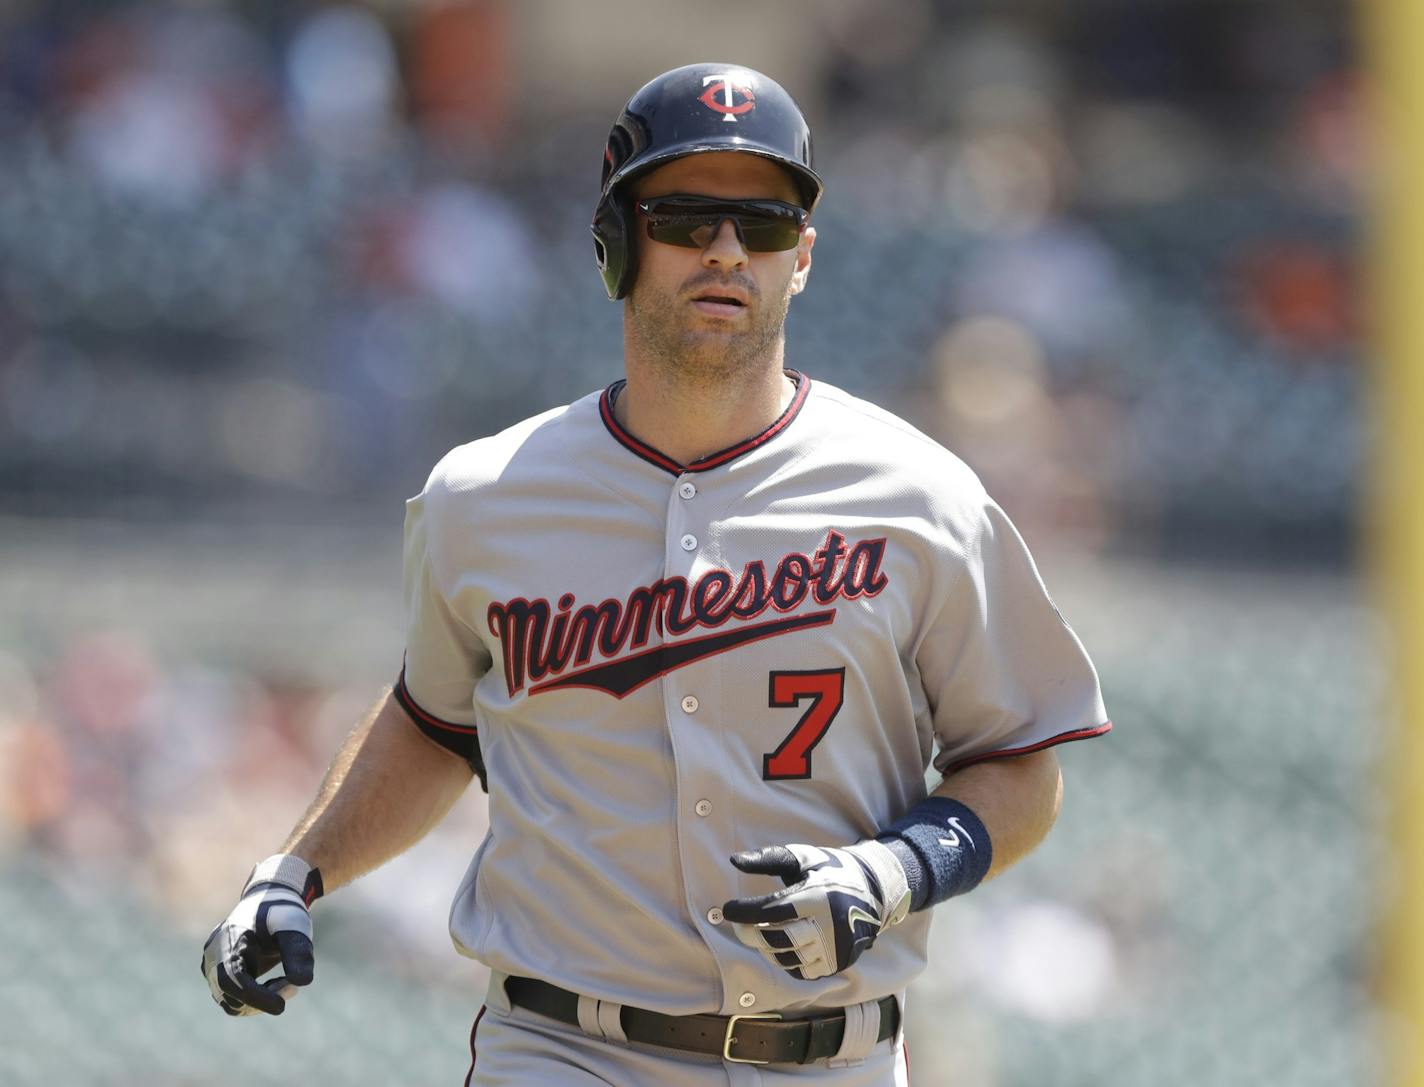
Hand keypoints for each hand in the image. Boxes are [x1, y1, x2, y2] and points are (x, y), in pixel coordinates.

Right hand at [202, 854, 322, 1015]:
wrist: (269, 900)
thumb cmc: (283, 912)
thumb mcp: (296, 927)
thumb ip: (298, 953)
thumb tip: (301, 982)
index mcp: (228, 941)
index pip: (233, 980)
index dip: (256, 998)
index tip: (281, 1007)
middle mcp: (213, 956)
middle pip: (231, 995)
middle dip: (263, 999)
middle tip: (293, 987)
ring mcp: (213, 966)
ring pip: (231, 1002)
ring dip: (260, 1001)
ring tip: (287, 983)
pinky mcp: (219, 974)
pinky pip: (233, 997)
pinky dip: (255, 997)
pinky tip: (277, 983)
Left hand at [721, 841, 909, 980]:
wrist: (874, 891)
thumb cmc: (831, 870)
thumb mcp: (804, 857)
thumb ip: (769, 858)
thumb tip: (735, 861)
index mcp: (818, 897)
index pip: (772, 910)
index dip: (745, 912)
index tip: (727, 909)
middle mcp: (828, 927)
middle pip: (775, 939)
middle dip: (750, 933)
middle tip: (739, 925)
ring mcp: (834, 949)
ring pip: (786, 958)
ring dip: (766, 947)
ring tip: (762, 932)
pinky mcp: (838, 964)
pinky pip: (802, 972)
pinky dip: (786, 961)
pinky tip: (782, 945)